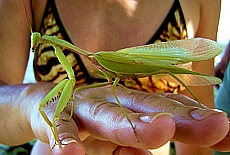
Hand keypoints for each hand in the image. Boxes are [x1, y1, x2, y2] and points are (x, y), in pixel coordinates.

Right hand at [30, 86, 229, 154]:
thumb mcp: (116, 132)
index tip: (225, 129)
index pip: (165, 108)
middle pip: (146, 106)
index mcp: (129, 104)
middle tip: (214, 124)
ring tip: (160, 132)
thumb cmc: (88, 120)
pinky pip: (61, 126)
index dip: (194, 118)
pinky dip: (66, 138)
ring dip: (131, 123)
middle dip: (178, 115)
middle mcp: (111, 100)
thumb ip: (136, 140)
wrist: (45, 103)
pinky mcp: (55, 112)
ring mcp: (84, 105)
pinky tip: (72, 154)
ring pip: (108, 113)